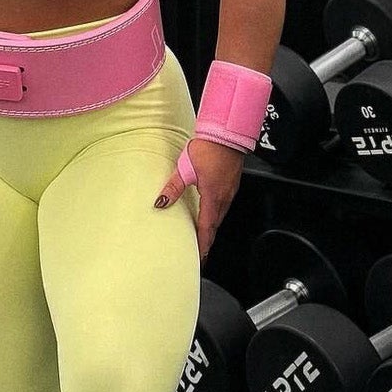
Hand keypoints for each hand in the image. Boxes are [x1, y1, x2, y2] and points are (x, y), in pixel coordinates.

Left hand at [154, 137, 244, 263]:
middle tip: (201, 253)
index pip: (206, 228)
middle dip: (207, 241)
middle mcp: (224, 197)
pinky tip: (210, 214)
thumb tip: (161, 203)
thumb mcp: (185, 169)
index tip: (199, 257)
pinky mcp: (231, 184)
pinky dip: (216, 215)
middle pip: (214, 225)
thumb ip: (173, 188)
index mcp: (212, 197)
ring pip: (220, 216)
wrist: (226, 134)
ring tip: (203, 237)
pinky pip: (223, 205)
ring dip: (211, 229)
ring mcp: (229, 191)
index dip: (202, 244)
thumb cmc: (209, 148)